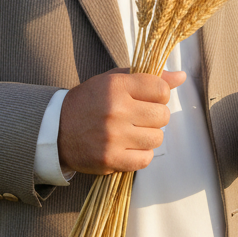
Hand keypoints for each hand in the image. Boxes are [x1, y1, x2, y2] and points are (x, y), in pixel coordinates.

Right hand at [58, 68, 186, 175]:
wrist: (56, 130)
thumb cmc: (89, 102)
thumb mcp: (113, 81)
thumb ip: (147, 77)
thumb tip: (181, 77)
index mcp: (116, 86)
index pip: (161, 90)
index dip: (159, 96)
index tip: (148, 99)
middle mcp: (116, 110)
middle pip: (163, 115)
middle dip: (155, 117)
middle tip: (139, 117)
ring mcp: (113, 136)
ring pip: (157, 138)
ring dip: (148, 136)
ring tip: (132, 132)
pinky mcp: (110, 159)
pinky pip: (145, 159)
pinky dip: (140, 155)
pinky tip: (128, 147)